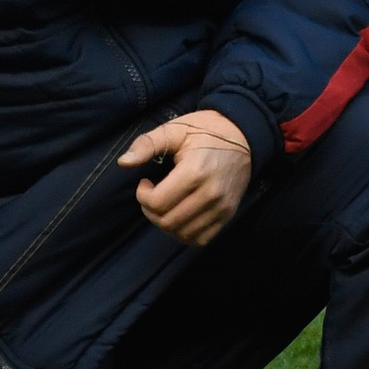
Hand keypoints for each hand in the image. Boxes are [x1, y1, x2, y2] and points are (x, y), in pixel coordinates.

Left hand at [121, 110, 252, 245]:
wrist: (244, 135)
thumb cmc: (206, 131)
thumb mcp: (174, 129)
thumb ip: (147, 144)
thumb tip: (124, 162)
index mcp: (196, 172)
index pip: (157, 203)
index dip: (142, 196)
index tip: (145, 182)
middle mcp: (212, 193)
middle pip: (167, 221)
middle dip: (151, 211)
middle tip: (153, 196)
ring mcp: (223, 206)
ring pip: (183, 233)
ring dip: (166, 224)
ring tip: (167, 206)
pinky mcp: (229, 214)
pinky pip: (202, 239)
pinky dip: (186, 234)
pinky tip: (181, 217)